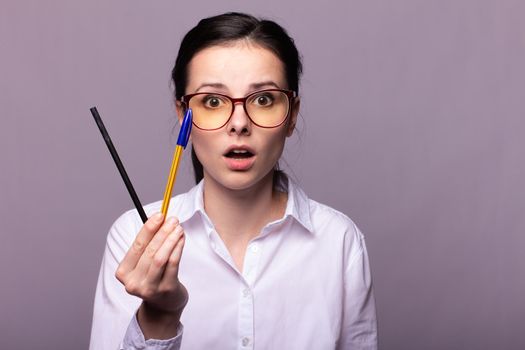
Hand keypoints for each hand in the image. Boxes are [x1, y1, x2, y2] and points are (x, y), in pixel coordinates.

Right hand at [116, 213, 187, 338]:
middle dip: (162, 232)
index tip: (159, 215)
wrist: (164, 305)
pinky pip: (172, 265)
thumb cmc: (154, 277)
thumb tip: (160, 218)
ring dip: (171, 239)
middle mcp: (133, 282)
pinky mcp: (165, 290)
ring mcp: (149, 288)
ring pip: (160, 258)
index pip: (136, 246)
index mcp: (123, 272)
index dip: (148, 229)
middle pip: (148, 251)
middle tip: (173, 219)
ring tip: (179, 228)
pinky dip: (178, 249)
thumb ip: (148, 243)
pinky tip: (182, 239)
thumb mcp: (145, 263)